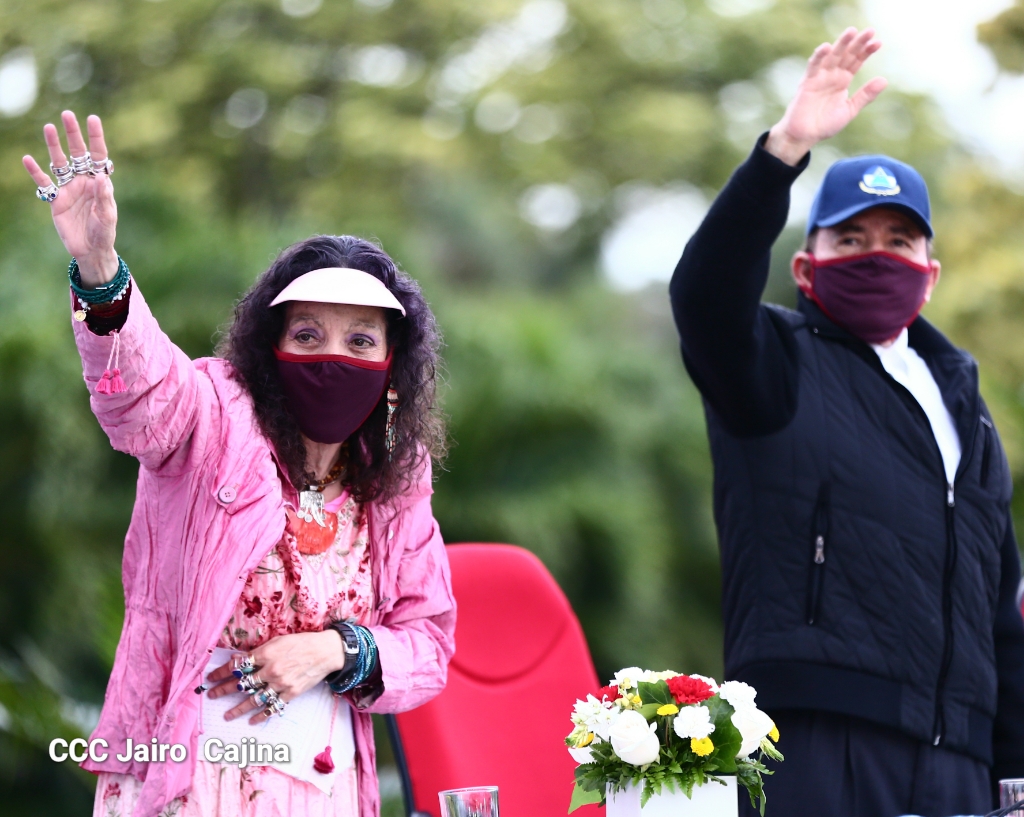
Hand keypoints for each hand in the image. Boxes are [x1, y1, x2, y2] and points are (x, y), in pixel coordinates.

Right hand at [22, 111, 117, 285]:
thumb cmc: (103, 232)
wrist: (90, 250)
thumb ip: (104, 197)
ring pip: (60, 162)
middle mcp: (84, 181)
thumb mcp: (107, 216)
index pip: (98, 156)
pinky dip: (35, 171)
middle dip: (73, 134)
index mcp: (100, 182)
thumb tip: (102, 177)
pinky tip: (27, 158)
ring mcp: (68, 188)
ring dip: (53, 146)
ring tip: (48, 127)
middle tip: (67, 115)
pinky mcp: (55, 199)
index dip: (96, 137)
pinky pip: (43, 182)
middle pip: (78, 153)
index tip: (92, 119)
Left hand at [204, 631, 346, 724]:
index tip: (211, 678)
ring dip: (238, 708)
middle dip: (224, 690)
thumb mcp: (278, 641)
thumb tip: (238, 659)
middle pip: (242, 683)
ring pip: (254, 699)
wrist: (326, 652)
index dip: (222, 672)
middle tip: (212, 696)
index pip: (237, 665)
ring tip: (227, 715)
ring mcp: (281, 684)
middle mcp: (271, 670)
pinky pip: (272, 706)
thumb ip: (257, 651)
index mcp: (267, 653)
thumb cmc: (302, 642)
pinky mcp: (291, 693)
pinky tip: (251, 721)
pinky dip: (261, 715)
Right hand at [766, 27, 887, 165]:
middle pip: (846, 54)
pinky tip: (827, 47)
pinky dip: (818, 57)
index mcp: (842, 80)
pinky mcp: (807, 83)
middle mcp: (832, 75)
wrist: (804, 136)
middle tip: (870, 30)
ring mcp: (819, 77)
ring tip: (852, 31)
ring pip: (832, 56)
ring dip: (841, 44)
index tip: (878, 43)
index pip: (856, 61)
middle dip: (858, 43)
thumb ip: (865, 95)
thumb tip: (884, 80)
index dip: (866, 51)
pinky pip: (813, 67)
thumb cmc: (825, 124)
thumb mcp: (850, 109)